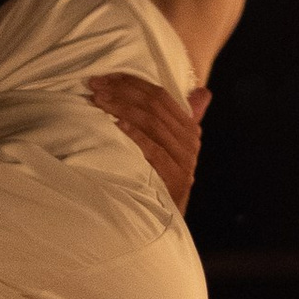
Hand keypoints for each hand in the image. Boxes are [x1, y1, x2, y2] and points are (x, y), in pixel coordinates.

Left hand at [87, 72, 209, 210]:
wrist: (166, 220)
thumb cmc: (160, 178)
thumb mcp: (169, 147)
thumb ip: (176, 119)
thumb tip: (202, 92)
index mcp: (189, 128)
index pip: (161, 95)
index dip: (132, 83)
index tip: (105, 77)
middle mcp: (190, 141)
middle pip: (155, 106)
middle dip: (122, 92)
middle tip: (95, 86)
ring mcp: (184, 161)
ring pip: (152, 123)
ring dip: (122, 108)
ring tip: (99, 101)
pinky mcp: (175, 179)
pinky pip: (154, 151)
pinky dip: (135, 135)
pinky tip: (117, 125)